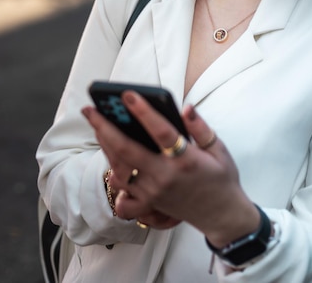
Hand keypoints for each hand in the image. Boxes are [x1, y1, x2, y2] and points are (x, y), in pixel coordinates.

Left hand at [82, 92, 259, 245]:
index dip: (143, 112)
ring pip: (120, 170)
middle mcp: (165, 177)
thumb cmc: (221, 177)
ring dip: (105, 148)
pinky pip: (123, 196)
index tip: (127, 95)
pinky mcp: (149, 205)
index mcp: (185, 159)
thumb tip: (185, 108)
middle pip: (127, 150)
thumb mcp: (218, 149)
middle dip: (105, 127)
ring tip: (98, 126)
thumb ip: (200, 127)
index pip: (160, 131)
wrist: (221, 215)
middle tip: (90, 109)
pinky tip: (112, 164)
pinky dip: (115, 182)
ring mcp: (154, 193)